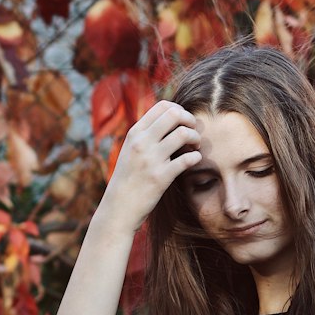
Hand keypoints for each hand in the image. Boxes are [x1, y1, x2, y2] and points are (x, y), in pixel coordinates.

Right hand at [94, 100, 200, 236]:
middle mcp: (142, 142)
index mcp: (135, 133)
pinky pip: (187, 160)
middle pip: (175, 115)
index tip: (184, 121)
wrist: (118, 208)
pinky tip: (195, 160)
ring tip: (195, 146)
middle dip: (190, 120)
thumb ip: (145, 134)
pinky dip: (195, 157)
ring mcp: (151, 159)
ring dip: (196, 138)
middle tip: (194, 131)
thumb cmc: (128, 178)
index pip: (162, 106)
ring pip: (183, 134)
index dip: (180, 110)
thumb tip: (168, 118)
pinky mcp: (160, 178)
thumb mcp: (130, 150)